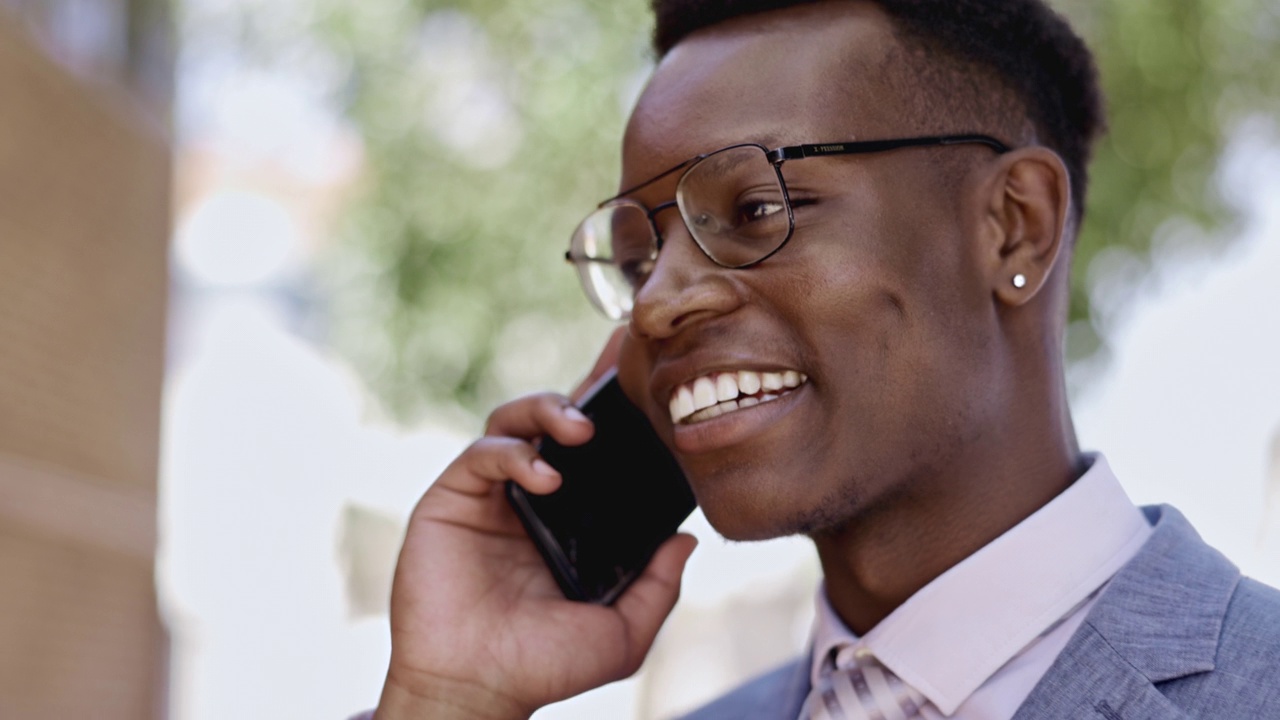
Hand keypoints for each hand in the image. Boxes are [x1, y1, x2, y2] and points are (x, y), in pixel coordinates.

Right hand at [375, 390, 697, 719]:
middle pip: (553, 421)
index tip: (645, 384)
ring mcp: (489, 496)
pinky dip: (514, 453)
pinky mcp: (451, 498)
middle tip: (615, 385)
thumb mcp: (621, 632)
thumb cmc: (544, 668)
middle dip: (584, 394)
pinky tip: (545, 475)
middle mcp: (529, 500)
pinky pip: (481, 453)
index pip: (594, 453)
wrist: (477, 687)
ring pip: (513, 421)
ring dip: (548, 409)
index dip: (616, 415)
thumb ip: (658, 587)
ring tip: (580, 428)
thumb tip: (687, 539)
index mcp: (568, 521)